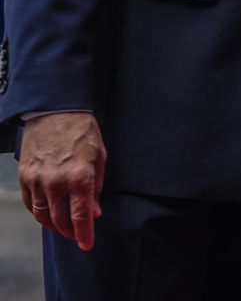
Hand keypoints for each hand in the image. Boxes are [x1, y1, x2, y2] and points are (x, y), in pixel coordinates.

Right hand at [20, 112, 106, 250]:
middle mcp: (56, 182)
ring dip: (53, 225)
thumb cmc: (83, 131)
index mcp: (80, 176)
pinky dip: (39, 213)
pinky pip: (31, 204)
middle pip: (60, 219)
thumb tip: (94, 212)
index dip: (84, 234)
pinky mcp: (25, 177)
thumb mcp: (99, 156)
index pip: (81, 215)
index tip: (87, 245)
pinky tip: (48, 213)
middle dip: (70, 231)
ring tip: (63, 226)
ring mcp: (38, 180)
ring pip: (43, 215)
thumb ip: (96, 187)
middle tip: (77, 234)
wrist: (56, 111)